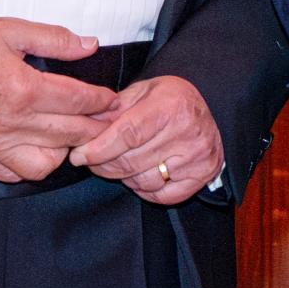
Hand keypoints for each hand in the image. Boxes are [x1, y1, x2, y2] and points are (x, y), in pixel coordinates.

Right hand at [0, 19, 116, 183]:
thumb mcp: (10, 32)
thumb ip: (54, 40)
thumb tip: (89, 45)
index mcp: (22, 89)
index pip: (79, 101)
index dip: (103, 101)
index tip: (113, 101)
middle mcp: (11, 122)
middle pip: (71, 134)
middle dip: (97, 128)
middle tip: (107, 121)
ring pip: (46, 163)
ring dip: (63, 152)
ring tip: (68, 136)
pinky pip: (13, 174)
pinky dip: (31, 165)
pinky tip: (38, 149)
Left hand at [70, 74, 223, 204]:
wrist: (209, 109)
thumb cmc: (169, 100)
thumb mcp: (142, 92)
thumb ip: (112, 110)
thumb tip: (84, 129)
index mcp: (171, 106)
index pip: (127, 135)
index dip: (98, 149)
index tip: (79, 156)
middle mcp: (188, 132)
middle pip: (130, 162)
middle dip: (104, 165)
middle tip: (93, 161)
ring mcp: (198, 156)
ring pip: (143, 181)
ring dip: (124, 177)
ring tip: (123, 163)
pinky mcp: (202, 174)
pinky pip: (161, 195)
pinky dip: (145, 189)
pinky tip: (143, 174)